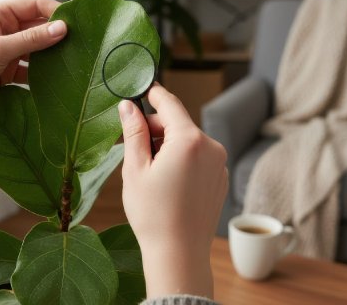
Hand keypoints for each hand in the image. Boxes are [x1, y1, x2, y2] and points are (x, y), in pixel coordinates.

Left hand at [0, 0, 66, 140]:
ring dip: (52, 54)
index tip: (76, 22)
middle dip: (57, 34)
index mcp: (0, 14)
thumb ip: (32, 39)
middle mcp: (6, 28)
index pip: (35, 5)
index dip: (56, 11)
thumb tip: (63, 28)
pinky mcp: (10, 68)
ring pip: (39, 48)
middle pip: (39, 26)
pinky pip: (32, 67)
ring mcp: (9, 49)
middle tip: (80, 43)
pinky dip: (43, 72)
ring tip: (71, 61)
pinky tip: (55, 78)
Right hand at [119, 84, 227, 299]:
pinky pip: (198, 155)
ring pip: (187, 139)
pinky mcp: (219, 177)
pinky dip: (180, 157)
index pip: (170, 103)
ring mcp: (219, 163)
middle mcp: (211, 146)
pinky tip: (164, 177)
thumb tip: (127, 105)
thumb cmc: (153, 214)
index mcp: (189, 140)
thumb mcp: (135, 168)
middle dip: (153, 127)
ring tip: (145, 164)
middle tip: (128, 140)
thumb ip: (134, 131)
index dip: (153, 95)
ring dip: (166, 143)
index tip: (141, 91)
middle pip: (178, 122)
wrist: (179, 255)